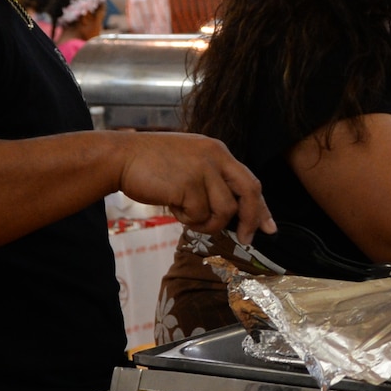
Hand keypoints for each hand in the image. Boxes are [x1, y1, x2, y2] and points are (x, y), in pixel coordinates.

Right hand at [115, 132, 275, 242]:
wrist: (120, 157)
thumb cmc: (152, 164)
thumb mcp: (190, 163)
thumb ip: (212, 179)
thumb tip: (232, 212)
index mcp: (219, 151)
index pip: (250, 181)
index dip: (262, 207)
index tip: (270, 228)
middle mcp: (216, 157)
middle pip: (249, 193)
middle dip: (250, 220)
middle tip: (245, 239)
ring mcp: (203, 169)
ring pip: (224, 211)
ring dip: (207, 222)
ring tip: (187, 215)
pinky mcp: (188, 184)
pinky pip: (199, 215)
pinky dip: (187, 219)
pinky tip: (172, 207)